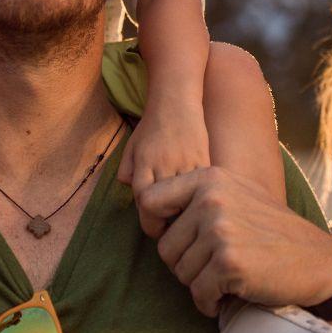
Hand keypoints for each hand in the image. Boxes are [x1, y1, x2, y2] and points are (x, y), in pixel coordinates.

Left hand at [118, 100, 210, 235]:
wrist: (176, 101)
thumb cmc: (151, 126)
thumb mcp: (131, 147)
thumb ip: (126, 171)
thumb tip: (132, 193)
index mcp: (144, 164)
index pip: (144, 202)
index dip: (149, 221)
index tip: (154, 228)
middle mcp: (164, 164)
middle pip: (166, 205)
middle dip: (167, 222)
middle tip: (170, 231)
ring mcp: (186, 162)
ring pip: (187, 199)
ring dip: (186, 213)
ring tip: (186, 220)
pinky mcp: (204, 160)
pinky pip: (202, 187)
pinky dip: (200, 198)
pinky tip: (199, 203)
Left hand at [137, 167, 331, 316]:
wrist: (318, 261)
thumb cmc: (272, 233)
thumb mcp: (237, 194)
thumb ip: (197, 196)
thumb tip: (146, 210)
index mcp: (209, 178)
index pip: (149, 201)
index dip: (155, 227)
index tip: (178, 243)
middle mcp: (212, 199)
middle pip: (164, 246)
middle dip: (186, 266)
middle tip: (214, 268)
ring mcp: (220, 229)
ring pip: (180, 272)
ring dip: (200, 284)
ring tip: (228, 277)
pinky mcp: (229, 262)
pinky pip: (198, 293)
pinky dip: (210, 302)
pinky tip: (230, 294)